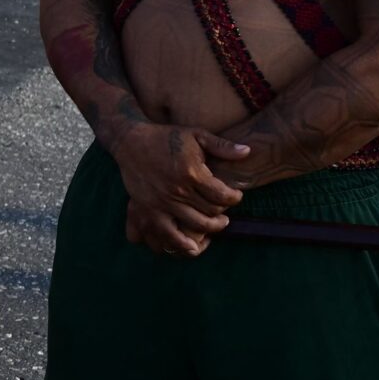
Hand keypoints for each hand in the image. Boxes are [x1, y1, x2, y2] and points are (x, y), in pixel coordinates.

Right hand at [111, 124, 249, 256]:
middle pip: (211, 212)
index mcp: (192, 173)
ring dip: (210, 228)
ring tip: (215, 224)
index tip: (235, 195)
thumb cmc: (166, 137)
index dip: (234, 198)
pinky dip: (182, 243)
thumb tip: (248, 151)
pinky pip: (169, 234)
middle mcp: (178, 190)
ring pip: (195, 225)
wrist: (130, 141)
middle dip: (223, 213)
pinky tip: (193, 245)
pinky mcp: (149, 210)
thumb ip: (222, 146)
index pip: (223, 196)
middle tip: (225, 210)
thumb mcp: (196, 134)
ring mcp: (163, 202)